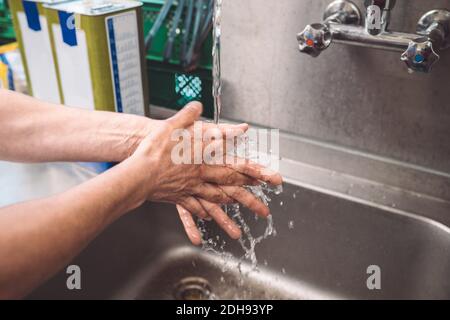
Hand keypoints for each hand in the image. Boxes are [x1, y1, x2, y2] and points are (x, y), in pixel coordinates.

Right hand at [128, 102, 281, 244]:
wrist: (138, 172)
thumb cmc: (155, 148)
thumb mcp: (173, 126)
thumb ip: (188, 116)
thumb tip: (197, 105)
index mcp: (205, 158)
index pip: (236, 164)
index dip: (255, 171)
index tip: (271, 178)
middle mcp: (202, 176)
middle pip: (230, 189)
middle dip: (250, 200)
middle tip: (265, 212)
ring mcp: (191, 189)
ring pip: (214, 205)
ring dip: (227, 220)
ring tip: (238, 233)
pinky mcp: (178, 197)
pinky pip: (191, 209)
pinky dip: (199, 216)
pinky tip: (204, 220)